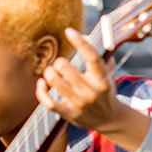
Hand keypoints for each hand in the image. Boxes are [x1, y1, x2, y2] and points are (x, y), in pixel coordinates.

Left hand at [35, 28, 150, 151]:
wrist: (111, 120)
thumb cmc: (105, 91)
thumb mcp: (108, 74)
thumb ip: (100, 55)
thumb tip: (85, 36)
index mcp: (102, 79)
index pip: (92, 57)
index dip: (80, 42)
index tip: (69, 31)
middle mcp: (91, 91)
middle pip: (66, 67)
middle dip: (59, 62)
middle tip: (60, 65)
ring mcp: (79, 103)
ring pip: (54, 81)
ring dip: (49, 73)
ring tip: (51, 72)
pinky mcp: (69, 113)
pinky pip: (48, 102)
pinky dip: (41, 91)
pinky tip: (41, 84)